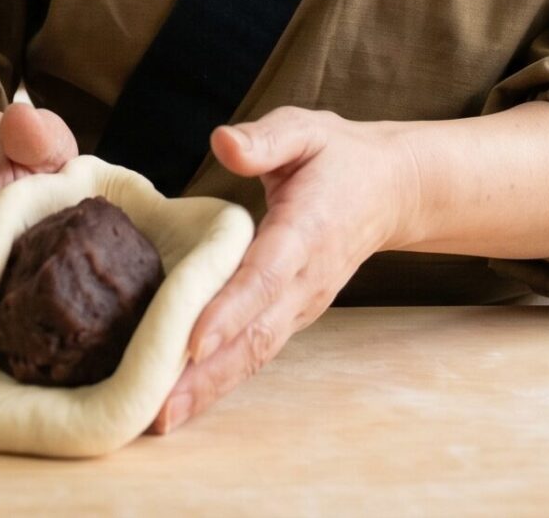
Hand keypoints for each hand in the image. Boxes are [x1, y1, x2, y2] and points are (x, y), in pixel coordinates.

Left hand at [152, 107, 407, 433]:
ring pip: (255, 354)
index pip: (265, 276)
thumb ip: (266, 138)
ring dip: (209, 389)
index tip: (194, 341)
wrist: (391, 190)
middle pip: (256, 335)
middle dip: (207, 374)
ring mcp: (302, 304)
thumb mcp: (306, 129)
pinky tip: (182, 401)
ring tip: (159, 419)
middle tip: (157, 407)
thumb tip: (224, 142)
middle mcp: (306, 278)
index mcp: (306, 230)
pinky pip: (256, 353)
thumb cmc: (337, 156)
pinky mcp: (293, 316)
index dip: (230, 310)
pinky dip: (221, 381)